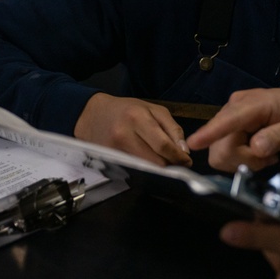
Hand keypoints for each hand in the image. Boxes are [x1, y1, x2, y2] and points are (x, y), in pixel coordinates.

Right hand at [74, 93, 191, 166]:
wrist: (92, 114)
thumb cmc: (127, 110)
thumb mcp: (153, 109)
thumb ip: (172, 128)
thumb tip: (183, 150)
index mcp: (138, 118)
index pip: (163, 144)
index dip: (178, 156)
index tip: (187, 161)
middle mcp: (124, 134)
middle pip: (154, 160)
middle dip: (170, 164)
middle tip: (178, 164)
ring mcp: (114, 149)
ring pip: (145, 167)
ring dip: (159, 168)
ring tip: (165, 163)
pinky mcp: (108, 159)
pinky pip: (133, 169)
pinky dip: (144, 169)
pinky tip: (149, 164)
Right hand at [185, 80, 279, 171]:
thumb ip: (278, 136)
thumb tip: (257, 147)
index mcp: (254, 104)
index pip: (229, 120)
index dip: (210, 133)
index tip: (194, 143)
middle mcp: (234, 107)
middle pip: (221, 144)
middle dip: (243, 160)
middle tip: (268, 158)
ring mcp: (229, 116)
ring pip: (220, 151)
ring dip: (242, 161)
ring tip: (266, 154)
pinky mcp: (227, 126)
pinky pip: (223, 151)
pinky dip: (241, 158)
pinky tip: (259, 152)